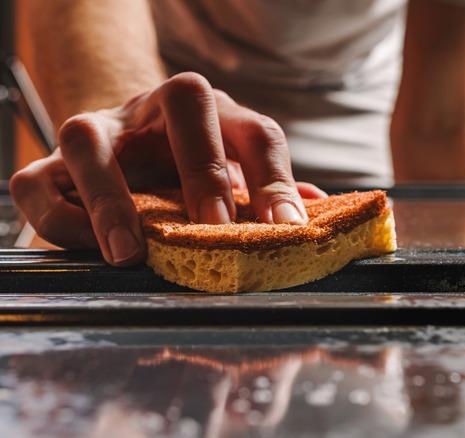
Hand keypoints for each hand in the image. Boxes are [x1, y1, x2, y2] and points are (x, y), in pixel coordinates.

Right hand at [10, 72, 323, 266]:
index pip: (256, 132)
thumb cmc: (189, 168)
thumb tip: (316, 209)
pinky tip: (89, 248)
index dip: (275, 179)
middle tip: (215, 229)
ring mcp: (100, 131)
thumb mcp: (233, 178)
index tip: (288, 228)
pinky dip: (59, 218)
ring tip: (132, 253)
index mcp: (216, 116)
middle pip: (185, 100)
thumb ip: (268, 192)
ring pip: (88, 137)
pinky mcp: (50, 165)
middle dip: (204, 167)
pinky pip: (37, 182)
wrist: (125, 148)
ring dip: (110, 197)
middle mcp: (156, 110)